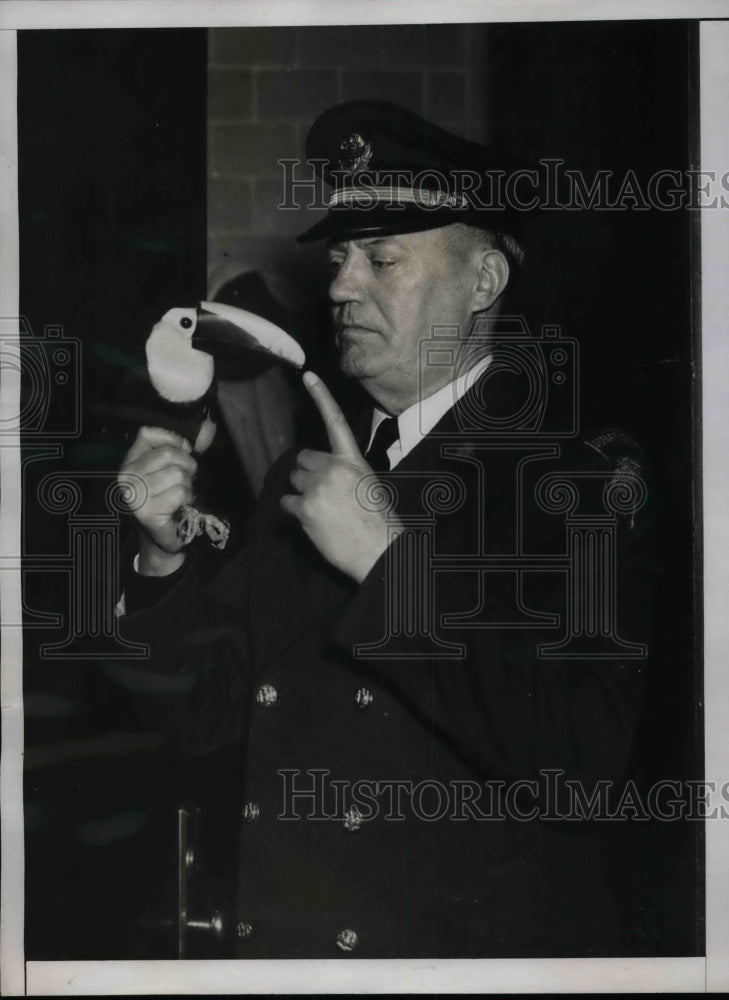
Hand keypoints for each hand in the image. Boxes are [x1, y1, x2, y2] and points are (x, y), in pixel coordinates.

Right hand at [118, 426, 196, 575]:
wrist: (162, 536)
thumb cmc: (168, 498)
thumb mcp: (170, 469)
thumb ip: (184, 448)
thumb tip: (209, 427)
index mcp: (129, 461)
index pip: (147, 433)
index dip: (172, 439)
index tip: (183, 451)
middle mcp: (127, 476)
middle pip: (167, 453)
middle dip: (186, 465)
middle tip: (186, 478)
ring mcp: (135, 495)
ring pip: (176, 474)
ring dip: (187, 485)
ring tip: (181, 494)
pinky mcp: (147, 512)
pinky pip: (180, 493)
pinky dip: (187, 499)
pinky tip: (180, 506)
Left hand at [281, 371, 402, 582]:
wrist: (379, 551)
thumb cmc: (380, 522)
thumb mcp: (370, 485)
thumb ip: (347, 473)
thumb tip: (326, 474)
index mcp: (353, 461)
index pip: (335, 422)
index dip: (321, 396)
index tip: (307, 376)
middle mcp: (333, 469)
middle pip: (303, 459)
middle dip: (307, 473)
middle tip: (322, 493)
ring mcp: (316, 488)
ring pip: (293, 480)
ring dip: (301, 492)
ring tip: (321, 510)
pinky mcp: (304, 509)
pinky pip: (286, 502)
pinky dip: (294, 512)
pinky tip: (312, 521)